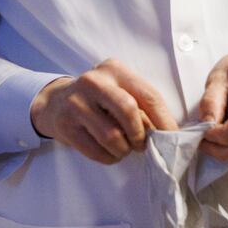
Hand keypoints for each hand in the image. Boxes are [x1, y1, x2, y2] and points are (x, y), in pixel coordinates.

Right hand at [30, 59, 180, 164]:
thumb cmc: (98, 100)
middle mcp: (94, 81)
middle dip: (140, 134)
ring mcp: (76, 102)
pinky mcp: (65, 124)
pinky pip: (95, 150)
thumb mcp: (119, 92)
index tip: (172, 138)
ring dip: (124, 150)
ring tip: (123, 149)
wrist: (55, 103)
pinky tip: (109, 152)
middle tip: (142, 145)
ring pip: (112, 135)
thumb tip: (166, 134)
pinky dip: (109, 157)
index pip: (148, 95)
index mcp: (114, 69)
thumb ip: (141, 107)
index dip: (164, 120)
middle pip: (129, 110)